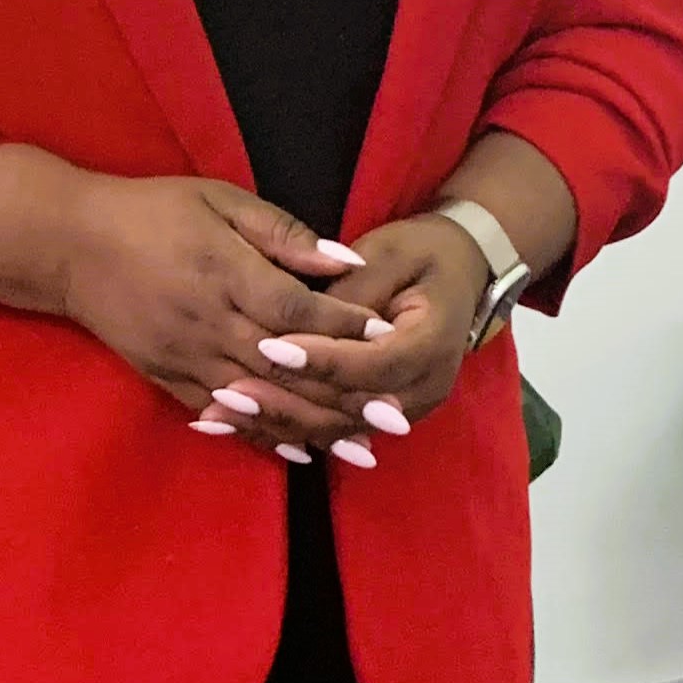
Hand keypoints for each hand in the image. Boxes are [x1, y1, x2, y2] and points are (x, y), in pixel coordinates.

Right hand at [0, 166, 381, 456]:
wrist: (71, 244)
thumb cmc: (152, 211)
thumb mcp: (219, 200)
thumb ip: (283, 233)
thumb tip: (345, 259)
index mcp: (226, 273)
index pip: (299, 311)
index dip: (346, 327)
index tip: (388, 336)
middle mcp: (210, 323)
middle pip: (288, 368)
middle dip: (344, 392)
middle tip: (394, 413)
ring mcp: (187, 357)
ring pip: (260, 402)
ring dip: (312, 426)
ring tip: (361, 446)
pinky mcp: (167, 378)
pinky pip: (222, 416)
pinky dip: (262, 436)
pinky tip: (298, 450)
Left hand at [201, 215, 491, 466]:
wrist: (459, 272)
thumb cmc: (420, 253)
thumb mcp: (387, 254)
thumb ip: (348, 290)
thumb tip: (302, 314)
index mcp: (434, 343)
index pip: (372, 364)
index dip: (321, 359)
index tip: (270, 346)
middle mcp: (425, 388)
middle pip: (351, 408)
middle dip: (288, 399)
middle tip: (229, 389)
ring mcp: (406, 410)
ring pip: (337, 428)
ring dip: (279, 422)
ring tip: (223, 411)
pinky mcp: (382, 416)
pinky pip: (333, 429)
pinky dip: (287, 429)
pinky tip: (241, 425)